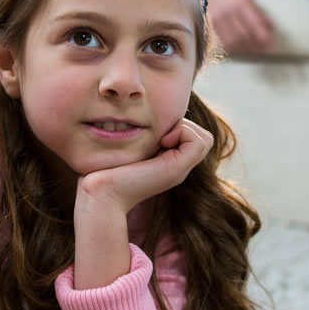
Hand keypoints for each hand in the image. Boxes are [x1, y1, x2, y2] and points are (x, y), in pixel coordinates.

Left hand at [71, 119, 214, 288]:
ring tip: (161, 139)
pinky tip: (161, 142)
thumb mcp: (131, 148)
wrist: (103, 193)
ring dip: (184, 128)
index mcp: (170, 162)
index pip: (194, 136)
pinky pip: (198, 141)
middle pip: (203, 137)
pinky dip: (182, 132)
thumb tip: (147, 116)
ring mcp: (180, 170)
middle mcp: (179, 167)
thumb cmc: (107, 171)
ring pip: (205, 138)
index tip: (156, 134)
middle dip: (184, 125)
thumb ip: (143, 137)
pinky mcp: (177, 169)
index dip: (179, 126)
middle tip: (160, 136)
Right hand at [202, 0, 274, 55]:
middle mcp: (229, 10)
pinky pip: (221, 39)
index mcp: (241, 0)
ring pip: (233, 40)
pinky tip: (238, 46)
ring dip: (244, 47)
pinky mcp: (207, 22)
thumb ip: (256, 10)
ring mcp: (217, 17)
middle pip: (245, 34)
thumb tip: (270, 26)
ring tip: (252, 48)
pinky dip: (231, 45)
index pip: (256, 24)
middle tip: (263, 49)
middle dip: (256, 44)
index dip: (264, 37)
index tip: (270, 44)